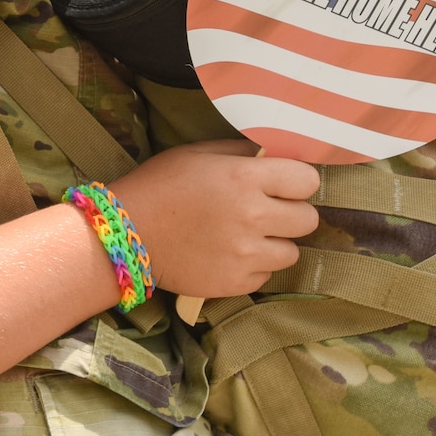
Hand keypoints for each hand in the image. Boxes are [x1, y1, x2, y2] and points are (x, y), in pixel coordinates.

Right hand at [112, 140, 319, 298]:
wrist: (127, 233)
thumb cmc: (161, 184)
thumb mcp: (199, 154)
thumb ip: (242, 152)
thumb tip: (275, 156)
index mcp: (245, 177)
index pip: (308, 180)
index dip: (297, 180)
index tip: (283, 183)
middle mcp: (253, 216)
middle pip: (308, 219)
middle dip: (292, 212)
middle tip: (267, 211)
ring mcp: (247, 254)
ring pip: (292, 252)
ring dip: (275, 243)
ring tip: (246, 236)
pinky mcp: (237, 283)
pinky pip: (267, 275)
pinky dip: (254, 265)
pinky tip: (229, 254)